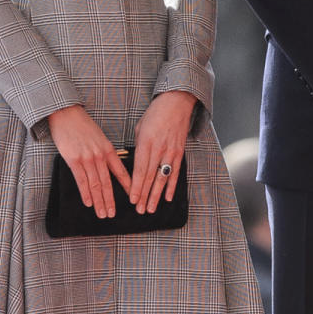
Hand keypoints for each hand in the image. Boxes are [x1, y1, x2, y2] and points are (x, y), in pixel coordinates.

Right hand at [48, 105, 130, 218]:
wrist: (66, 114)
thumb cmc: (82, 125)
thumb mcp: (99, 137)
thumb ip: (104, 152)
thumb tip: (108, 166)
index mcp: (108, 150)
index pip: (121, 171)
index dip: (127, 186)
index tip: (133, 197)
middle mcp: (100, 156)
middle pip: (108, 183)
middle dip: (111, 200)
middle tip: (113, 213)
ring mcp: (87, 158)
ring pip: (95, 185)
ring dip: (99, 201)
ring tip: (102, 213)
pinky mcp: (74, 160)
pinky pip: (81, 181)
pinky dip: (86, 193)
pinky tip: (89, 203)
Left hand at [131, 91, 196, 212]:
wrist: (176, 103)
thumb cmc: (155, 114)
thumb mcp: (140, 128)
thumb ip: (138, 147)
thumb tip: (135, 164)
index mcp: (146, 143)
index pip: (140, 170)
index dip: (136, 187)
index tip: (132, 200)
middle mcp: (159, 149)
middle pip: (150, 177)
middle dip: (145, 196)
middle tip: (140, 210)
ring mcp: (171, 152)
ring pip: (163, 178)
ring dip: (157, 195)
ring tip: (152, 209)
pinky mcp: (180, 152)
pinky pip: (175, 173)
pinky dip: (171, 186)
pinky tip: (168, 197)